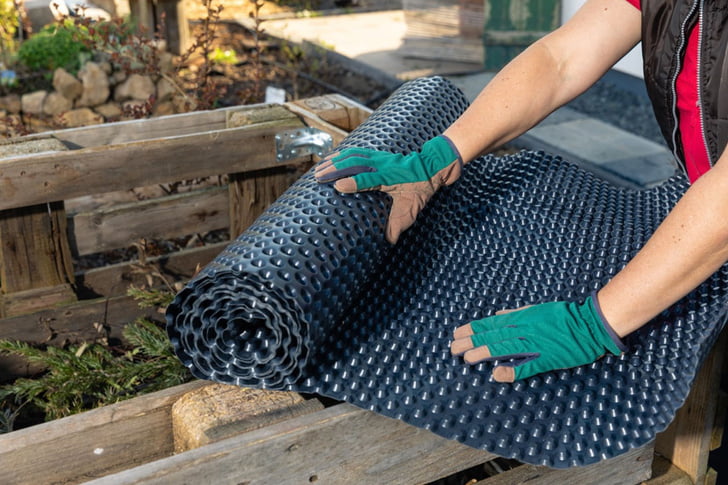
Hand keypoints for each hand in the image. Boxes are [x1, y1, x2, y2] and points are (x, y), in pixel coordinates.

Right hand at [314, 136, 461, 243]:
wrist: (432, 166)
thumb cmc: (421, 188)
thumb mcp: (412, 208)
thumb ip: (398, 224)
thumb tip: (388, 242)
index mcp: (391, 177)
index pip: (369, 179)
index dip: (354, 182)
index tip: (337, 187)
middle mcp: (382, 165)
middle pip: (355, 163)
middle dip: (335, 169)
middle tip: (317, 177)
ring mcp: (379, 158)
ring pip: (353, 156)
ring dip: (334, 161)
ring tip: (318, 169)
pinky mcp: (377, 155)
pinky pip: (356, 152)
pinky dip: (341, 154)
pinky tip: (330, 158)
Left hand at [450, 294, 625, 381]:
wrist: (590, 323)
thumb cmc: (563, 315)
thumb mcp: (535, 309)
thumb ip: (515, 313)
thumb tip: (497, 315)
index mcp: (521, 318)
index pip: (490, 323)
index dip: (472, 329)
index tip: (456, 333)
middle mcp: (524, 329)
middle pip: (491, 335)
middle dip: (470, 342)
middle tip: (452, 349)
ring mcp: (535, 343)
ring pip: (503, 348)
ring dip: (483, 353)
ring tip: (466, 358)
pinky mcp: (547, 357)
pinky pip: (526, 365)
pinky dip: (512, 370)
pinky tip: (497, 375)